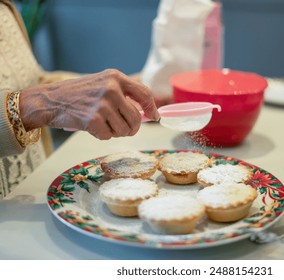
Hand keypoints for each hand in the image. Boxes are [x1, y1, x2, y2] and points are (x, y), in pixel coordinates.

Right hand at [19, 69, 159, 139]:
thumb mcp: (102, 84)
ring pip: (124, 130)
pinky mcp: (94, 120)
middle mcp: (112, 89)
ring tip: (103, 124)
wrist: (50, 100)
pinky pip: (108, 136)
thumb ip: (123, 94)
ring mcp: (103, 104)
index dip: (152, 107)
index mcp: (116, 77)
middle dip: (132, 128)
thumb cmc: (78, 94)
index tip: (154, 116)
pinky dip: (102, 135)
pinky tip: (92, 126)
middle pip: (136, 118)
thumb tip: (146, 113)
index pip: (144, 93)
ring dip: (116, 132)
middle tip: (124, 129)